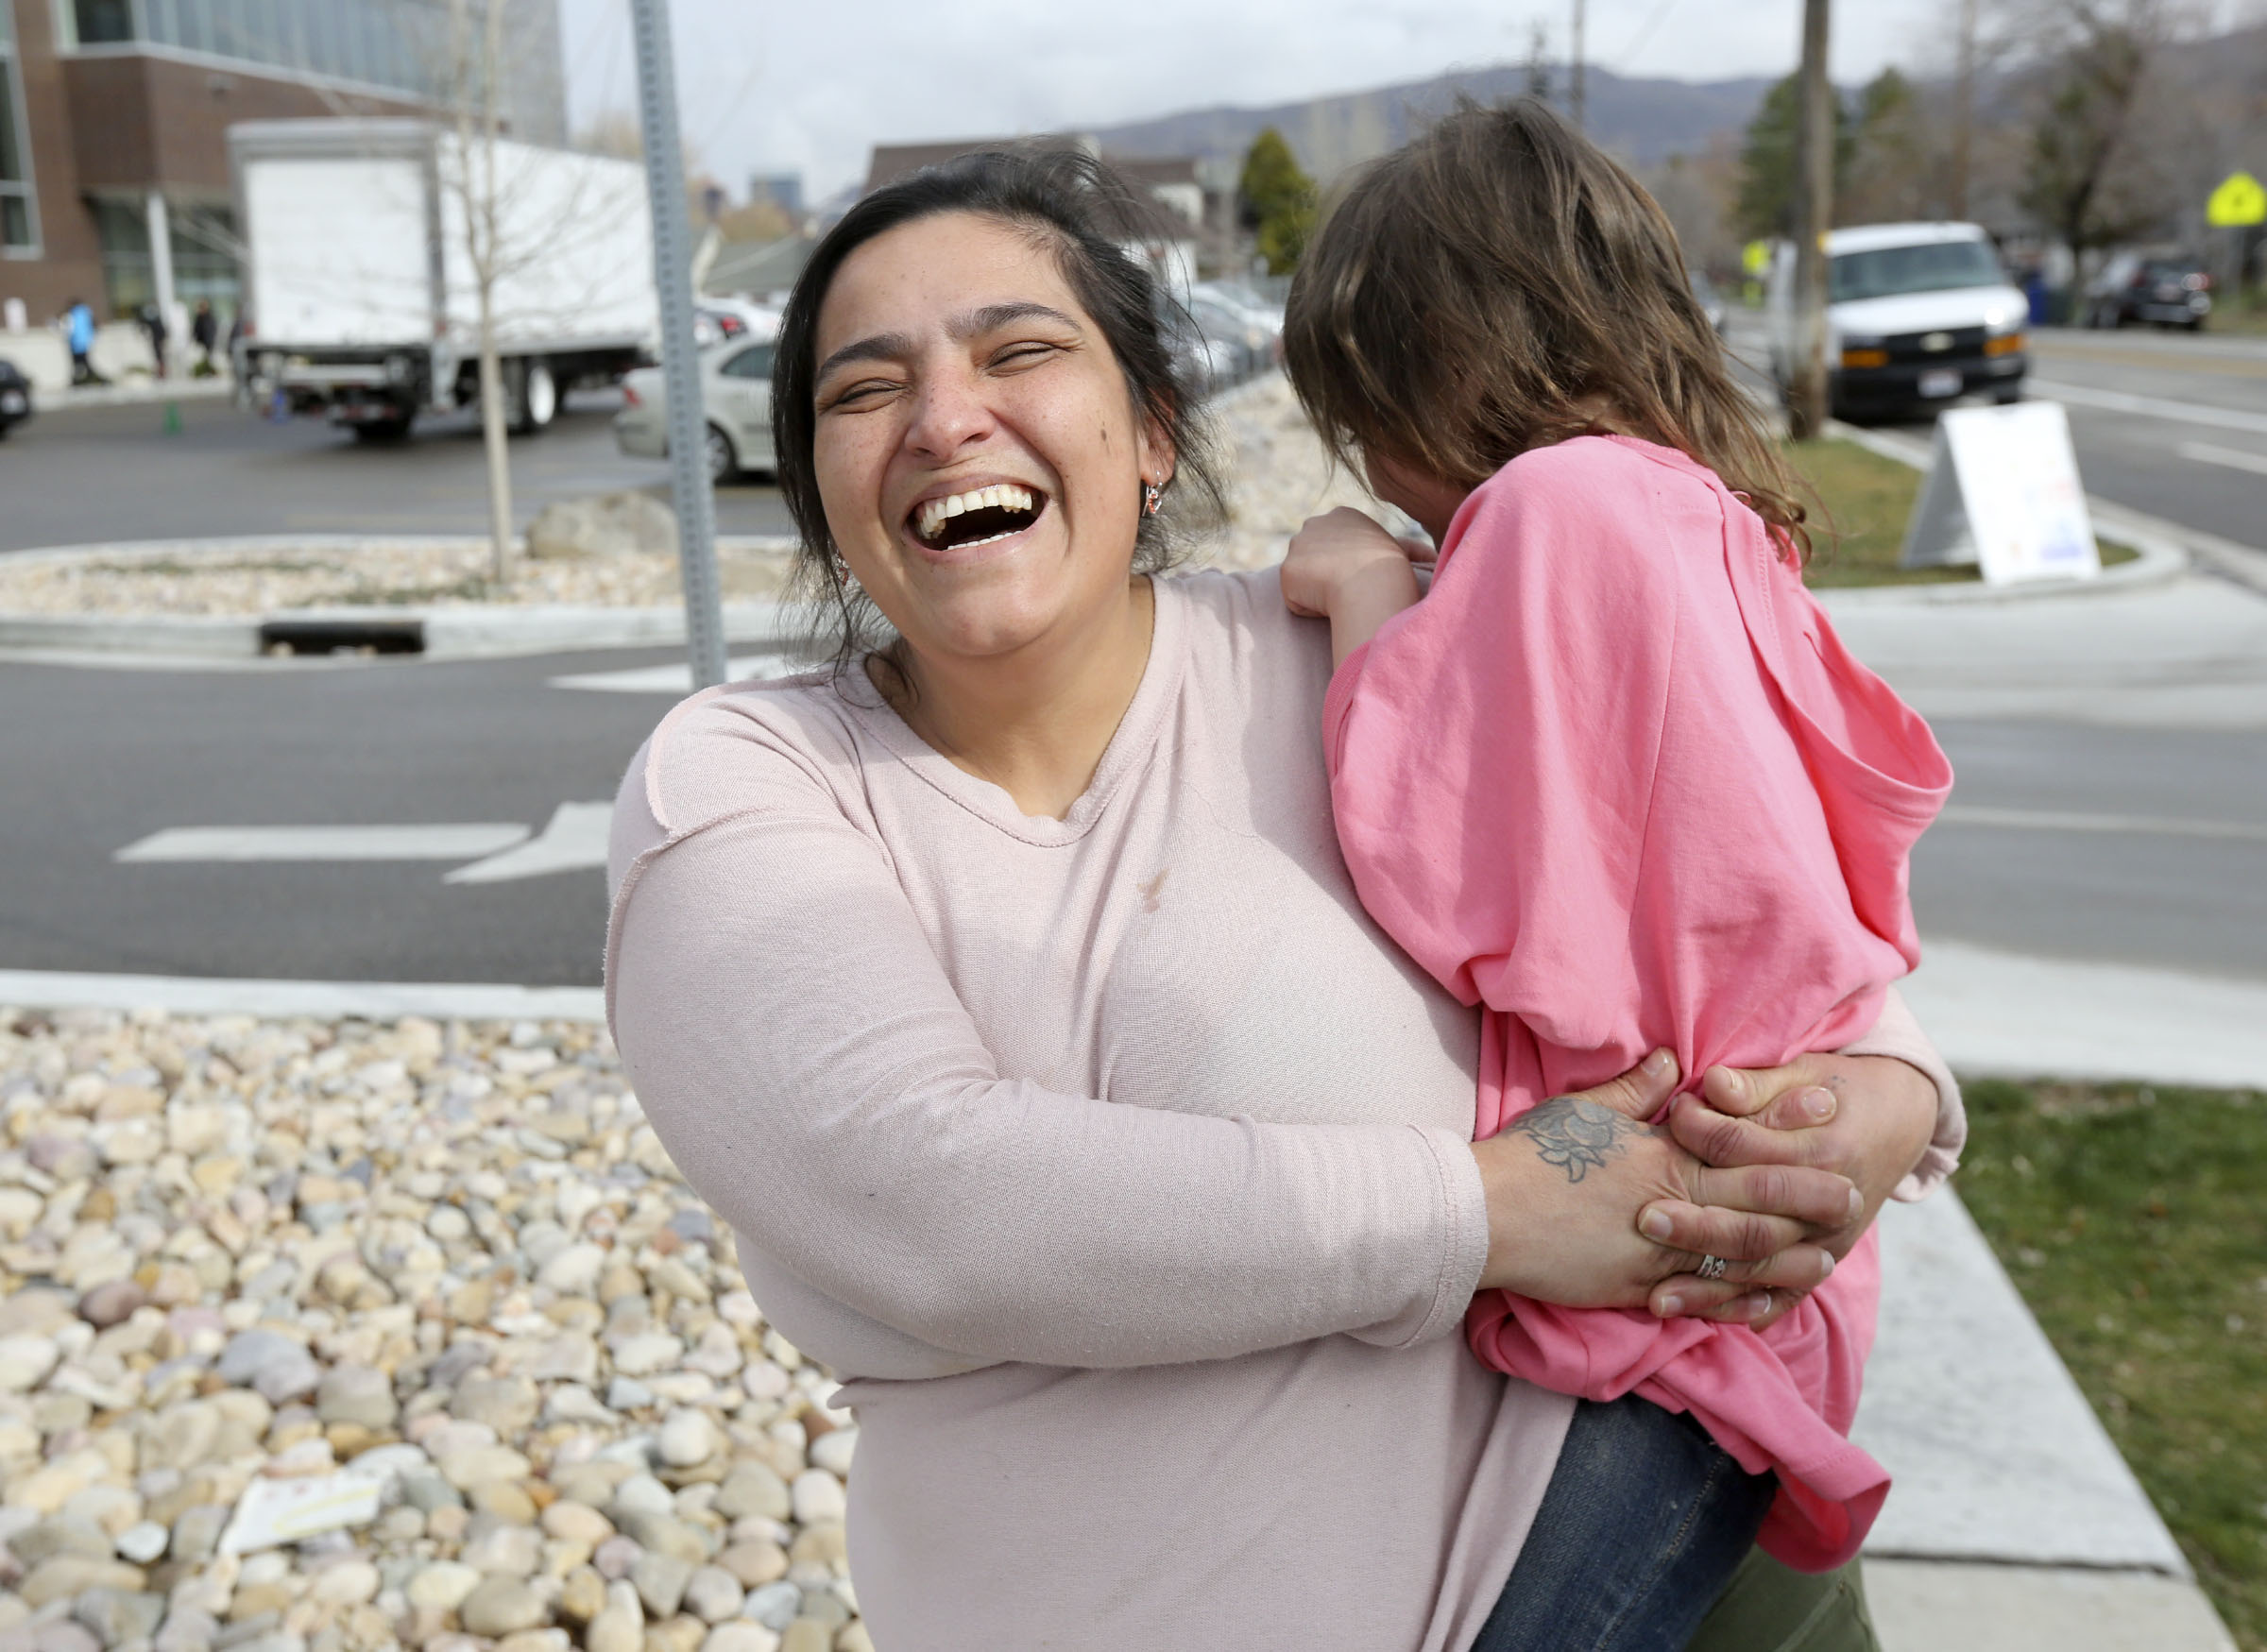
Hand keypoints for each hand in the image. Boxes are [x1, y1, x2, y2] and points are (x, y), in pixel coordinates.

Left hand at [1278, 507, 1422, 620]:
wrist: (1370, 582)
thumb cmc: (1392, 570)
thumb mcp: (1403, 551)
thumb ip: (1408, 549)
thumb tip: (1432, 556)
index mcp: (1343, 516)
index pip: (1337, 547)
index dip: (1348, 568)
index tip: (1362, 577)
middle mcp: (1315, 523)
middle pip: (1315, 561)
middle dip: (1327, 576)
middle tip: (1349, 589)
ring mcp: (1298, 545)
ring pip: (1305, 581)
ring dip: (1319, 593)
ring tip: (1341, 595)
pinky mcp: (1287, 570)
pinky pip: (1296, 601)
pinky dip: (1310, 608)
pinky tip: (1328, 602)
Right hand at [1470, 1051, 1858, 1312]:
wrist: (1486, 1215)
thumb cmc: (1531, 1156)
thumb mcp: (1584, 1111)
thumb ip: (1636, 1092)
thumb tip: (1674, 1063)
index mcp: (1661, 1154)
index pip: (1738, 1137)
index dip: (1784, 1122)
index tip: (1823, 1105)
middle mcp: (1671, 1202)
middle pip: (1755, 1200)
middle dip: (1808, 1194)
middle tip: (1854, 1190)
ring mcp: (1658, 1251)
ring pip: (1739, 1257)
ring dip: (1787, 1256)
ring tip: (1826, 1254)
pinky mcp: (1638, 1287)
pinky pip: (1701, 1299)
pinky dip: (1738, 1302)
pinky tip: (1765, 1303)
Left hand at [1646, 1052, 1939, 1328]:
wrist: (1900, 1121)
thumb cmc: (1838, 1090)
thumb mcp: (1804, 1074)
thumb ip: (1756, 1085)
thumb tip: (1711, 1084)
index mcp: (1824, 1151)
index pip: (1748, 1148)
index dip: (1701, 1130)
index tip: (1666, 1117)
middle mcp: (1831, 1205)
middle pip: (1754, 1220)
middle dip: (1697, 1224)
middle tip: (1643, 1218)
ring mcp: (1829, 1242)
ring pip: (1763, 1269)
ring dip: (1709, 1286)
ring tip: (1655, 1296)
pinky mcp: (1823, 1262)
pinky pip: (1783, 1297)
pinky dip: (1742, 1311)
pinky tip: (1699, 1319)